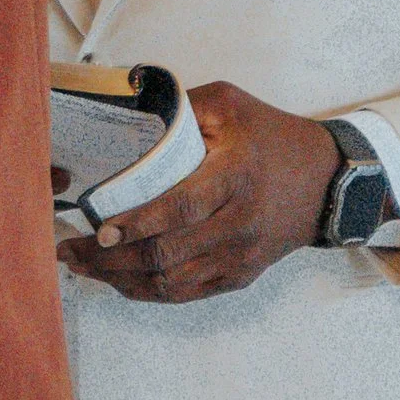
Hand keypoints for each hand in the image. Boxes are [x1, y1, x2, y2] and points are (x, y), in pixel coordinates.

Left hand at [57, 81, 338, 303]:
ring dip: (120, 279)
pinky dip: (146, 291)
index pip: (181, 208)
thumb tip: (126, 110)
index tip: (100, 229)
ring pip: (171, 282)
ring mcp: (240, 256)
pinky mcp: (240, 276)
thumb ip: (179, 107)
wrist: (329, 181)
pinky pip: (186, 294)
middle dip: (110, 259)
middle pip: (166, 254)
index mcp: (236, 176)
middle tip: (69, 250)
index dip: (137, 224)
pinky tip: (118, 279)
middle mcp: (239, 223)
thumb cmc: (274, 138)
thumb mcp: (231, 106)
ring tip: (82, 266)